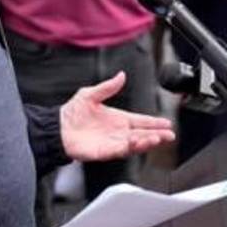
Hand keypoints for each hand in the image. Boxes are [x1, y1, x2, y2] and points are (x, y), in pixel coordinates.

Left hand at [60, 71, 174, 161]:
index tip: (166, 123)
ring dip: (148, 141)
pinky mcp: (105, 151)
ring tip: (159, 138)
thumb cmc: (71, 113)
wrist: (57, 128)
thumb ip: (108, 87)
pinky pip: (122, 150)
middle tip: (169, 135)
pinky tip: (140, 142)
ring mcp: (113, 143)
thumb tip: (121, 75)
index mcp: (117, 119)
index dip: (153, 122)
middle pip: (142, 134)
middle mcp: (118, 132)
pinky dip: (132, 147)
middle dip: (157, 134)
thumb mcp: (90, 94)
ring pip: (135, 143)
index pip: (140, 120)